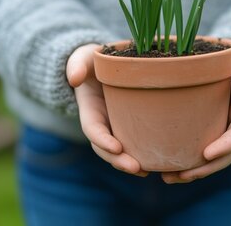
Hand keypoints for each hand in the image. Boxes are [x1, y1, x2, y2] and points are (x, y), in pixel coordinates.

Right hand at [66, 44, 147, 176]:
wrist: (102, 66)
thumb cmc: (92, 61)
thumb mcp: (83, 58)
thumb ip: (77, 64)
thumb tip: (74, 78)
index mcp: (90, 110)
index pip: (93, 129)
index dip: (102, 140)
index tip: (116, 148)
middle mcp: (101, 124)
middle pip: (106, 149)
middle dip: (118, 160)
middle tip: (136, 168)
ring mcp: (114, 128)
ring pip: (119, 152)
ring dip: (130, 164)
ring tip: (145, 171)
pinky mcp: (129, 127)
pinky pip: (133, 145)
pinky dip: (141, 156)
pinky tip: (156, 165)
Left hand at [161, 41, 230, 183]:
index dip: (227, 145)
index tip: (208, 153)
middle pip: (224, 155)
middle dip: (205, 168)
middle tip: (183, 175)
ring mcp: (220, 131)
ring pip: (209, 158)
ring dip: (190, 171)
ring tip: (167, 178)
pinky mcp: (205, 129)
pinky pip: (195, 149)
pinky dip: (182, 160)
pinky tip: (161, 166)